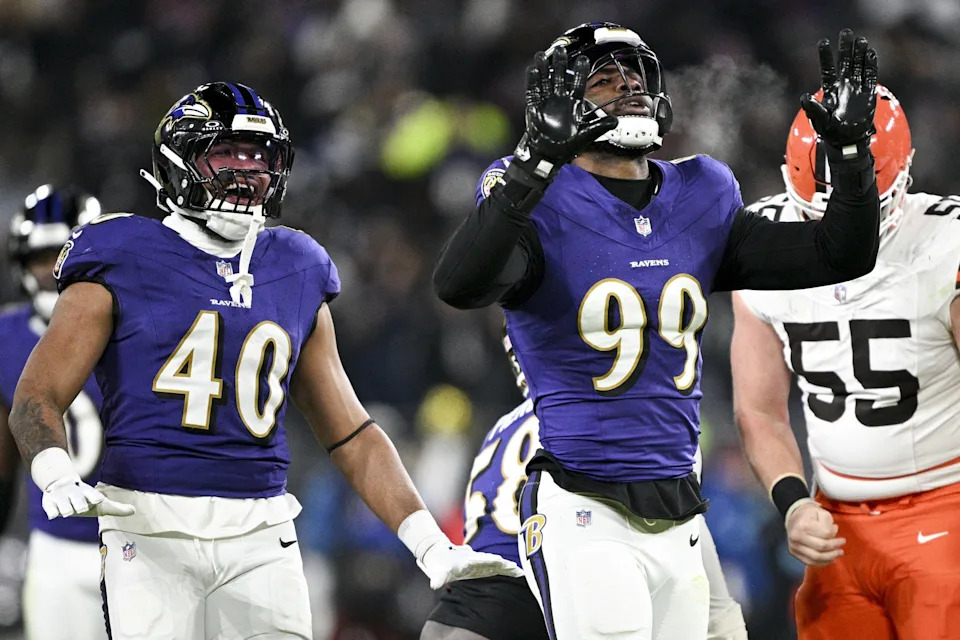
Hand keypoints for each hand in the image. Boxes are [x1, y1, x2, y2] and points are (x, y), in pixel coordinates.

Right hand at [41, 475, 135, 518]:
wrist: (61, 485)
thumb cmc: (86, 499)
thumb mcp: (101, 504)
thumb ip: (117, 508)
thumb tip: (134, 511)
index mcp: (88, 494)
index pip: (92, 495)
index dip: (94, 497)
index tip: (98, 500)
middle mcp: (75, 494)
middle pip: (78, 502)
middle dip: (80, 504)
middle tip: (81, 508)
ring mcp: (62, 497)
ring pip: (64, 506)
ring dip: (66, 509)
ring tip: (68, 511)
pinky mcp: (49, 502)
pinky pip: (50, 509)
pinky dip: (52, 512)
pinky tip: (54, 515)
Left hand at [417, 538, 524, 589]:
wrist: (439, 552)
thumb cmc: (439, 564)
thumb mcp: (438, 573)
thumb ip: (438, 579)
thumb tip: (433, 585)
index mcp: (467, 560)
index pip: (481, 561)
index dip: (490, 562)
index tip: (500, 562)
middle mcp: (476, 559)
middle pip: (493, 561)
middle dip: (504, 565)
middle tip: (517, 570)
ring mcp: (480, 561)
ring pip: (497, 563)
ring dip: (508, 567)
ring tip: (520, 572)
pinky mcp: (482, 565)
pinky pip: (497, 567)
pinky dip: (506, 569)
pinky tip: (517, 572)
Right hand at [513, 46, 617, 179]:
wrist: (549, 154)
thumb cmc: (567, 145)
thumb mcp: (586, 136)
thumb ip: (599, 127)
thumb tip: (616, 122)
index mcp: (573, 105)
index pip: (578, 84)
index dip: (580, 72)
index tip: (584, 58)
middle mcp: (560, 100)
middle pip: (560, 78)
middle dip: (560, 64)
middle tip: (560, 49)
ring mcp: (546, 103)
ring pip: (545, 81)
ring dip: (544, 69)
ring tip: (542, 55)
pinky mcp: (535, 108)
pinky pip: (533, 92)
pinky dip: (532, 81)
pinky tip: (533, 69)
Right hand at [785, 501, 844, 565]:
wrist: (793, 517)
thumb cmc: (810, 515)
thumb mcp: (821, 512)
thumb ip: (829, 523)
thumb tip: (833, 534)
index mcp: (803, 525)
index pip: (825, 535)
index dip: (836, 538)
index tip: (843, 539)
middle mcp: (796, 536)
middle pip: (821, 547)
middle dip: (835, 549)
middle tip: (842, 549)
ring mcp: (794, 545)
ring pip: (816, 557)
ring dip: (830, 558)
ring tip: (837, 555)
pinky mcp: (793, 552)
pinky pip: (809, 562)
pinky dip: (822, 563)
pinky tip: (830, 560)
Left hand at [801, 29, 877, 151]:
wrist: (847, 141)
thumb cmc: (830, 131)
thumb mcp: (819, 120)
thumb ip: (813, 109)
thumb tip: (804, 97)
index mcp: (830, 90)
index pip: (828, 69)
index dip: (826, 56)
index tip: (823, 42)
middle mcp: (843, 86)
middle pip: (844, 63)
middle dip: (845, 48)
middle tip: (846, 33)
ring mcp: (856, 88)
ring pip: (858, 66)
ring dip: (859, 54)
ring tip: (861, 40)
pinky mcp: (867, 93)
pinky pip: (870, 76)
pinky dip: (871, 66)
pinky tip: (870, 54)